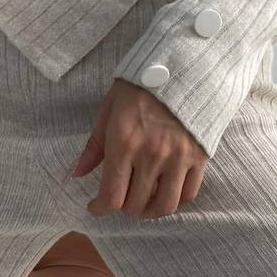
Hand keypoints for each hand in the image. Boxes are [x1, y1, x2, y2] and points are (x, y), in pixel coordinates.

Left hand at [67, 78, 208, 218]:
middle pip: (136, 205)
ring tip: (143, 202)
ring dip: (150, 210)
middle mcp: (152, 155)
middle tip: (120, 199)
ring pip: (165, 205)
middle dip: (123, 207)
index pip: (112, 196)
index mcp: (125, 142)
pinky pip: (188, 193)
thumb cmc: (140, 86)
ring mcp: (179, 157)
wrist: (183, 65)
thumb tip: (76, 173)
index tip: (96, 206)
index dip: (100, 208)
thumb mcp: (110, 109)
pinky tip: (165, 190)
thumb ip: (95, 145)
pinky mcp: (200, 156)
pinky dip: (175, 198)